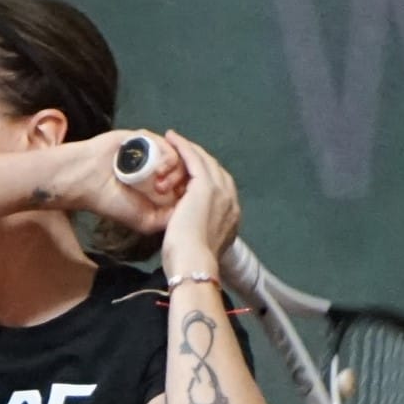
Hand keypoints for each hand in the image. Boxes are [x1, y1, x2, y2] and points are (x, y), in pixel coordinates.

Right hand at [51, 128, 188, 232]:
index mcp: (163, 185)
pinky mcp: (147, 138)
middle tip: (166, 194)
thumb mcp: (147, 221)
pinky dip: (167, 159)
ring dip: (175, 172)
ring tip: (159, 186)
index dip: (192, 193)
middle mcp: (161, 167)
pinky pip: (167, 145)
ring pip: (181, 157)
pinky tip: (158, 173)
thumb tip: (191, 210)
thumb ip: (170, 218)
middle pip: (189, 169)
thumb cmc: (114, 203)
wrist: (89, 182)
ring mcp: (154, 152)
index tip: (185, 205)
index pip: (190, 185)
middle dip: (184, 182)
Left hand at [160, 129, 239, 267]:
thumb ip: (203, 234)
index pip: (221, 188)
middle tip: (182, 151)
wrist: (195, 265)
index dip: (206, 177)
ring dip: (190, 149)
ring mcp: (221, 191)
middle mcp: (231, 200)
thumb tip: (196, 233)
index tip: (191, 173)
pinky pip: (193, 158)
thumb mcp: (203, 246)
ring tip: (174, 140)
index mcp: (232, 216)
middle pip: (216, 170)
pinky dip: (183, 146)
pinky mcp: (205, 185)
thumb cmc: (192, 264)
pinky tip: (171, 138)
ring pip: (205, 161)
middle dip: (199, 159)